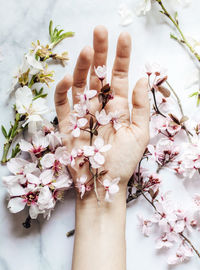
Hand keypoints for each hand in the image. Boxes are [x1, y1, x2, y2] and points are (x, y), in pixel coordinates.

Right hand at [54, 26, 149, 203]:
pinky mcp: (67, 125)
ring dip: (82, 68)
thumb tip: (142, 78)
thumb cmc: (124, 163)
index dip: (121, 57)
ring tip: (86, 49)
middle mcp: (100, 107)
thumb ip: (141, 107)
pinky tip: (69, 78)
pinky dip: (63, 92)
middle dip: (99, 53)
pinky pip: (63, 105)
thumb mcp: (140, 134)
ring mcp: (83, 114)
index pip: (119, 77)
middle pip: (98, 75)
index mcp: (118, 107)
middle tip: (100, 30)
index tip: (123, 37)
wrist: (105, 186)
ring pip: (81, 85)